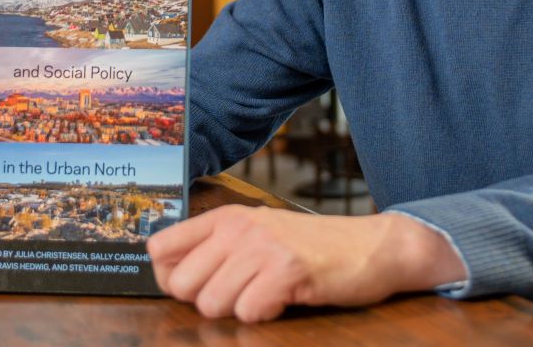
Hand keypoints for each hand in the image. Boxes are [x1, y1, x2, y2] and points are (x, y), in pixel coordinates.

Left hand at [146, 205, 465, 322]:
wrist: (372, 246)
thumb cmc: (312, 246)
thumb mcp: (257, 233)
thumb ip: (215, 247)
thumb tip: (167, 274)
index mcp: (226, 217)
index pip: (160, 249)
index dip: (171, 277)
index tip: (197, 284)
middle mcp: (239, 228)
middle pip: (180, 284)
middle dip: (206, 300)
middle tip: (241, 292)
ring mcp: (263, 247)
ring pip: (211, 303)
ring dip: (238, 309)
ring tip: (265, 293)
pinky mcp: (287, 270)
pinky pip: (248, 311)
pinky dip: (264, 315)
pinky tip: (283, 299)